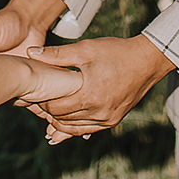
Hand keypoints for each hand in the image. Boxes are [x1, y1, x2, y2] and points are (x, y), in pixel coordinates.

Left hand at [25, 35, 174, 135]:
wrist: (148, 61)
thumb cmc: (116, 52)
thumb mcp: (86, 49)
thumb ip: (57, 54)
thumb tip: (31, 52)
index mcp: (90, 95)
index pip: (55, 108)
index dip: (42, 102)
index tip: (34, 94)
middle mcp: (99, 112)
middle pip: (63, 120)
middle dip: (48, 113)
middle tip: (36, 104)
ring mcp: (108, 119)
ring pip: (74, 129)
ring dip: (60, 123)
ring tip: (46, 116)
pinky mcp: (113, 121)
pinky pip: (89, 129)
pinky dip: (75, 128)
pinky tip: (63, 126)